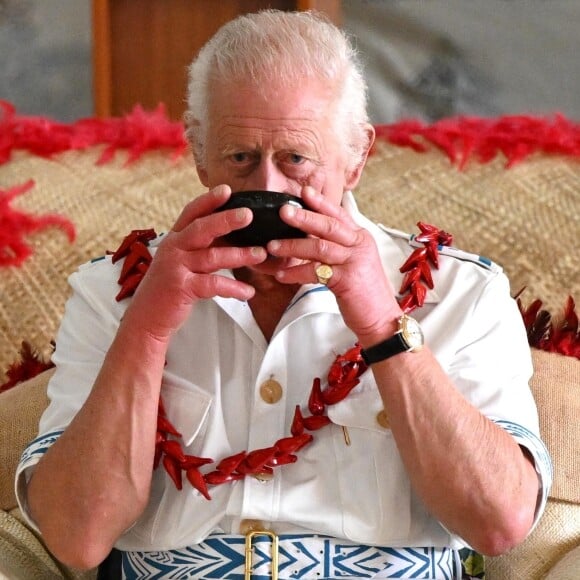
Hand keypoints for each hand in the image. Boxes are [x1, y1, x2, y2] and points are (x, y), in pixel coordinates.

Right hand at [122, 185, 266, 340]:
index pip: (191, 213)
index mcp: (174, 239)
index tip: (227, 189)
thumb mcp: (179, 262)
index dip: (208, 200)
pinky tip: (249, 292)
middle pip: (202, 229)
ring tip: (261, 254)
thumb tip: (229, 236)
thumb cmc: (168, 289)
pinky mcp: (181, 288)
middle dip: (226, 220)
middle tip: (249, 215)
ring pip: (212, 256)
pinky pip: (213, 284)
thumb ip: (199, 248)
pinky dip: (234, 288)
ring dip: (240, 255)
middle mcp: (173, 249)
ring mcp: (176, 268)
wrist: (146, 319)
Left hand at [267, 187, 400, 343]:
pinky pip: (316, 272)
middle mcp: (359, 245)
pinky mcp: (347, 280)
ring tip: (273, 246)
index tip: (304, 192)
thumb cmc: (364, 292)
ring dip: (293, 246)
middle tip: (283, 211)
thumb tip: (308, 237)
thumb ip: (336, 247)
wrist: (381, 318)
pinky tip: (282, 275)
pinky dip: (296, 273)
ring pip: (319, 247)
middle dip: (304, 217)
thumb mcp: (353, 262)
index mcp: (360, 237)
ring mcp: (354, 262)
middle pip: (329, 225)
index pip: (339, 214)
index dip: (321, 203)